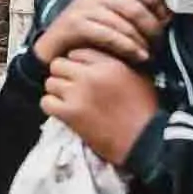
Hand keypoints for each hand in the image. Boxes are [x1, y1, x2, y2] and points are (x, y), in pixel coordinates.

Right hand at [33, 0, 168, 66]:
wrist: (54, 50)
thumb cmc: (89, 36)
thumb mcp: (112, 17)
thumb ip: (133, 12)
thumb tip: (168, 16)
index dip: (157, 1)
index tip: (166, 20)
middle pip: (135, 7)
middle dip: (153, 29)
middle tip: (160, 45)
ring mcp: (82, 6)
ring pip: (124, 23)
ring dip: (141, 42)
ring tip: (150, 55)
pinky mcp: (74, 23)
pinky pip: (109, 35)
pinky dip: (128, 47)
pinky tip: (138, 57)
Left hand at [42, 47, 161, 165]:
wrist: (145, 141)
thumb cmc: (145, 111)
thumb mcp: (138, 77)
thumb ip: (117, 63)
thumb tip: (97, 58)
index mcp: (109, 64)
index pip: (78, 52)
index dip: (78, 63)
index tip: (83, 74)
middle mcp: (91, 75)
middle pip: (58, 64)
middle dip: (64, 75)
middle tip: (73, 87)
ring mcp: (78, 94)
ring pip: (50, 83)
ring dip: (58, 92)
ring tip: (71, 101)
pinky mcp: (70, 113)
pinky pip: (46, 102)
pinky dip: (53, 107)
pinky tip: (64, 112)